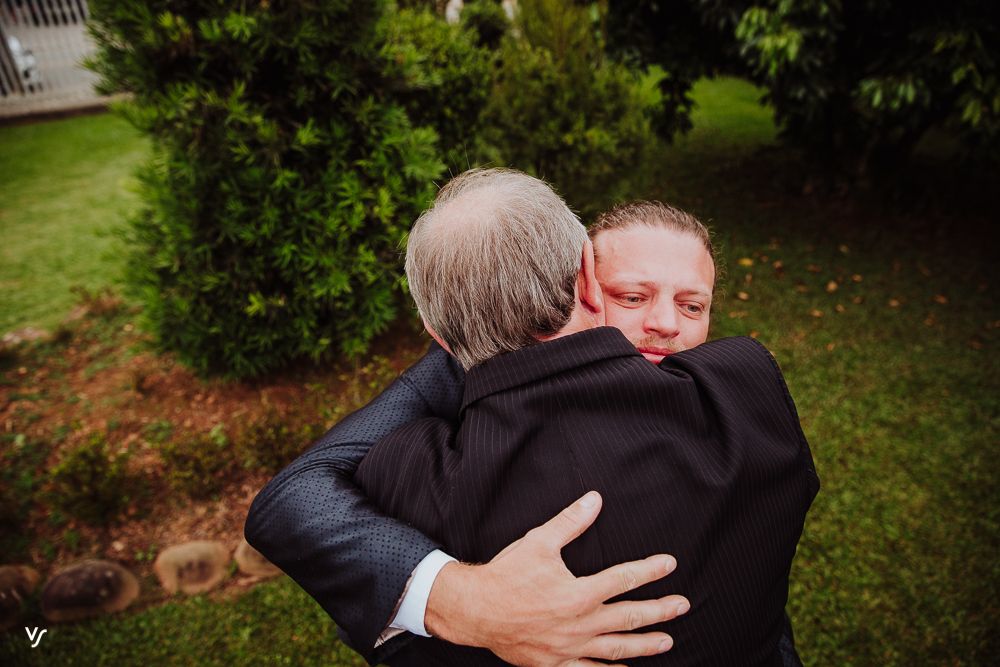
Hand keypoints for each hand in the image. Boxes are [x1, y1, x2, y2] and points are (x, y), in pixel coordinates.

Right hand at [424, 491, 689, 665]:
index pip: (624, 578)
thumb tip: (594, 499)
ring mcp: (569, 647)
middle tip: (682, 606)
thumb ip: (571, 522)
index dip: (650, 570)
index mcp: (579, 592)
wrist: (476, 610)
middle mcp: (580, 623)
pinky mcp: (555, 663)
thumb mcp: (539, 541)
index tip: (669, 564)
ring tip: (667, 641)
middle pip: (629, 617)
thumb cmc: (507, 575)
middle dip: (659, 610)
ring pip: (616, 648)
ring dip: (644, 644)